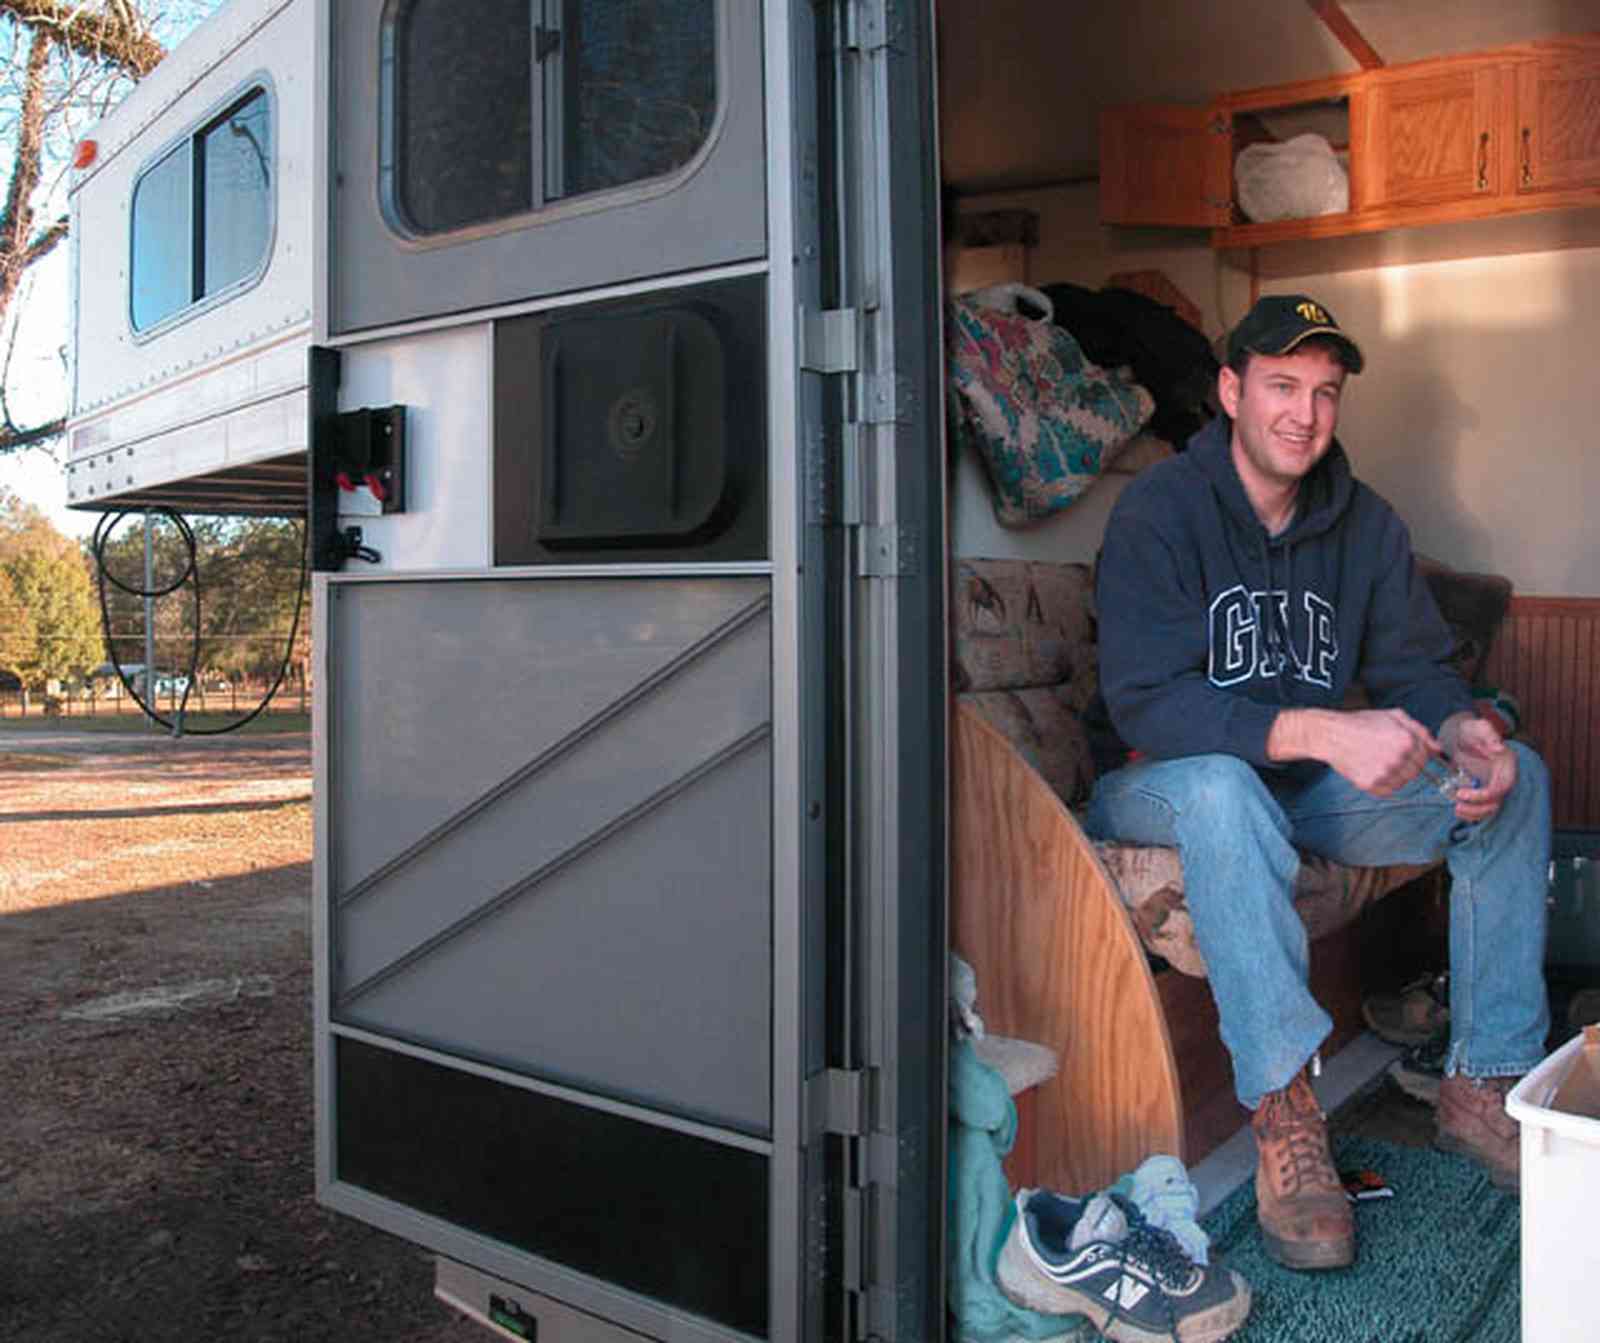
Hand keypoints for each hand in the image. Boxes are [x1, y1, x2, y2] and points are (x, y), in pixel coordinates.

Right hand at [1319, 708, 1439, 795]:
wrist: (1331, 734)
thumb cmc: (1361, 723)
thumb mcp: (1393, 716)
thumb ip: (1420, 730)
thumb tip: (1438, 749)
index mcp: (1407, 741)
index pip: (1425, 758)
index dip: (1414, 754)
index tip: (1398, 749)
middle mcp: (1398, 758)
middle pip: (1415, 772)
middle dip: (1405, 765)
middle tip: (1386, 754)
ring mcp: (1384, 773)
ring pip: (1403, 783)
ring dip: (1394, 775)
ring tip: (1377, 761)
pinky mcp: (1370, 784)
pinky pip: (1387, 791)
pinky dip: (1382, 784)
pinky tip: (1371, 769)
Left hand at [1438, 712, 1515, 821]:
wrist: (1462, 734)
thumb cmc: (1471, 730)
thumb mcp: (1478, 727)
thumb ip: (1489, 735)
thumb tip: (1499, 747)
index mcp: (1507, 764)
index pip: (1501, 787)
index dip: (1483, 795)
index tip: (1462, 793)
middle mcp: (1503, 777)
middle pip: (1497, 802)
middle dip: (1478, 807)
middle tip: (1457, 804)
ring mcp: (1494, 784)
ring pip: (1490, 808)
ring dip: (1474, 813)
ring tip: (1456, 809)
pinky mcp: (1484, 789)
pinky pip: (1482, 807)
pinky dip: (1472, 812)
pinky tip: (1457, 810)